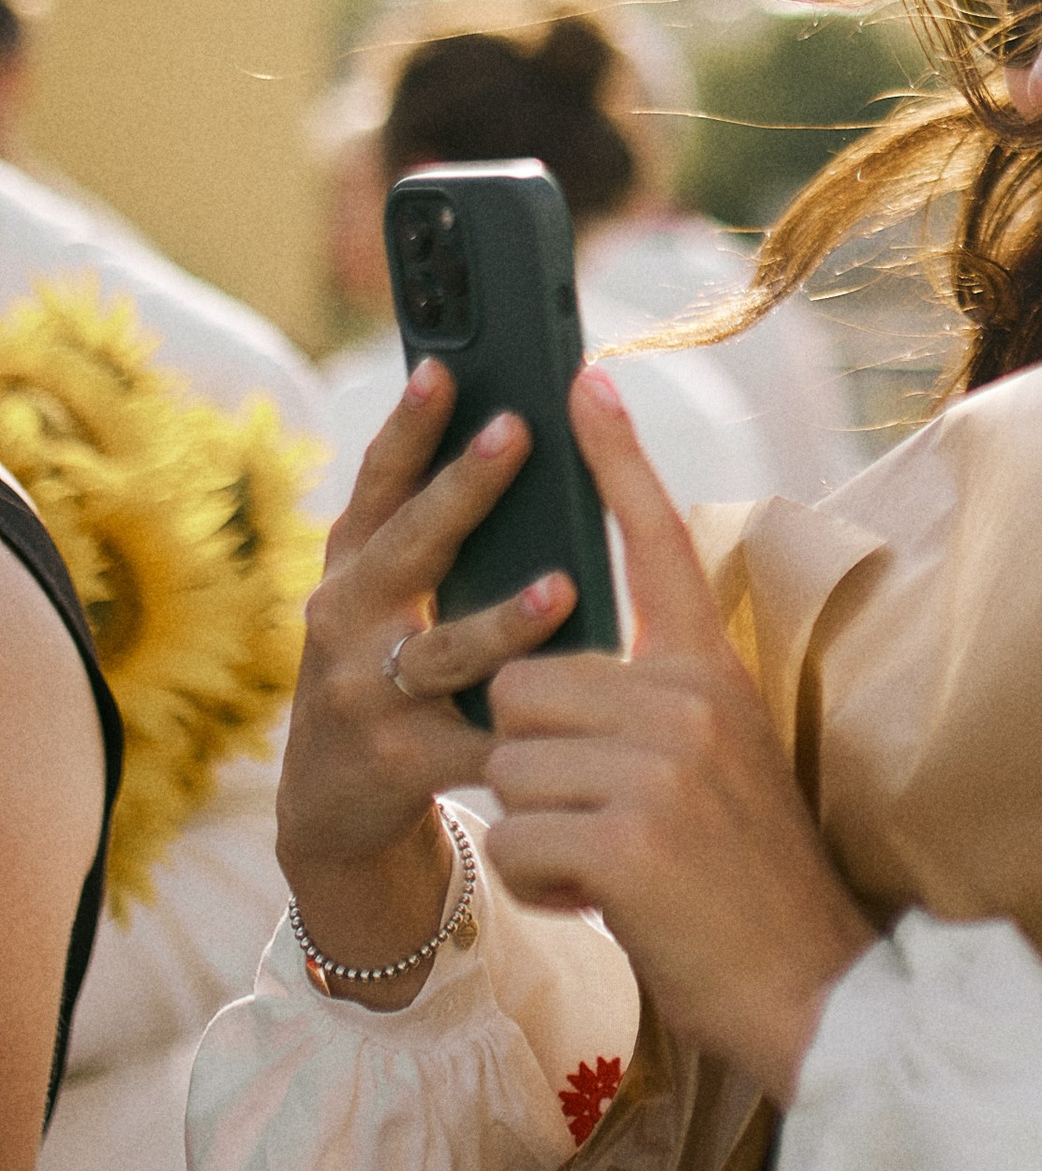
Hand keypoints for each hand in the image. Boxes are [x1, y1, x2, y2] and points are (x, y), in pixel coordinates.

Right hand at [277, 362, 584, 1007]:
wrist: (331, 802)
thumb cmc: (386, 668)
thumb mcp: (388, 597)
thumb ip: (431, 533)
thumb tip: (520, 430)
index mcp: (352, 567)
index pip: (378, 485)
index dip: (406, 427)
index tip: (442, 368)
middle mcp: (344, 621)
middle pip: (408, 548)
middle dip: (461, 488)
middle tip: (515, 431)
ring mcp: (364, 694)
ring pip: (442, 651)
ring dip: (502, 621)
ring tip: (561, 589)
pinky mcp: (396, 764)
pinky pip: (475, 742)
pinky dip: (527, 728)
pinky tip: (581, 714)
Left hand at [480, 368, 872, 1103]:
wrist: (813, 989)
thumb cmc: (745, 885)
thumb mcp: (715, 766)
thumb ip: (651, 709)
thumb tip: (545, 681)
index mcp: (714, 673)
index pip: (658, 544)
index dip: (617, 459)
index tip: (584, 380)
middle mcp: (692, 700)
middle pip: (524, 685)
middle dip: (535, 767)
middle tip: (607, 824)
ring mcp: (663, 765)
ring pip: (506, 765)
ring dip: (535, 832)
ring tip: (611, 866)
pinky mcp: (630, 836)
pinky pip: (511, 840)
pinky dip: (540, 887)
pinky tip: (607, 905)